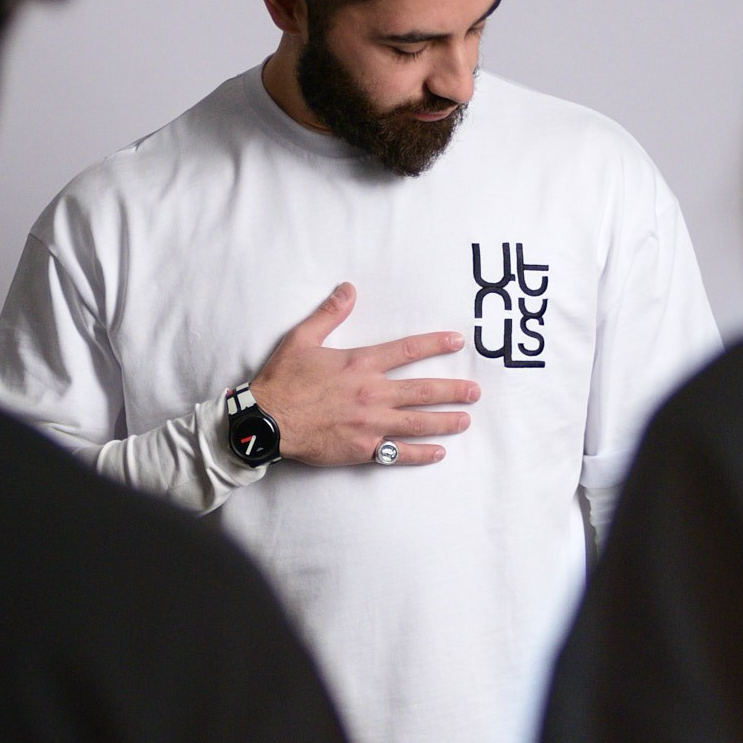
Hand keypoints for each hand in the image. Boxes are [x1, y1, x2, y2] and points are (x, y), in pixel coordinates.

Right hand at [252, 282, 478, 466]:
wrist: (267, 421)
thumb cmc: (283, 380)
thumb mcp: (302, 339)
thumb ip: (329, 314)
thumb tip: (348, 289)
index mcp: (360, 364)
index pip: (407, 350)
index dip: (435, 345)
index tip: (457, 343)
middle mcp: (372, 393)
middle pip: (423, 390)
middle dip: (453, 390)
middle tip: (474, 391)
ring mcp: (370, 423)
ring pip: (418, 422)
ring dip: (445, 420)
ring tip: (465, 419)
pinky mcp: (363, 448)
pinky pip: (399, 452)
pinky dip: (421, 453)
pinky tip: (438, 452)